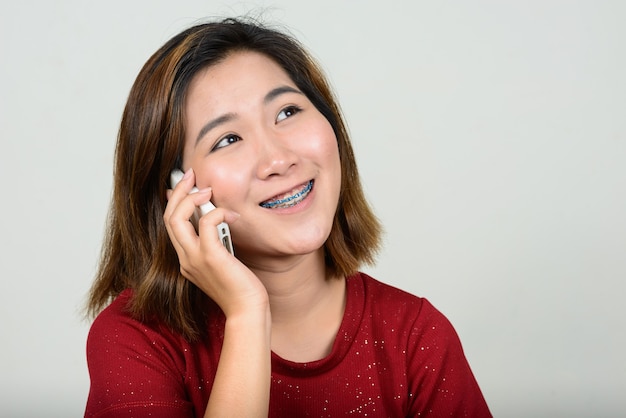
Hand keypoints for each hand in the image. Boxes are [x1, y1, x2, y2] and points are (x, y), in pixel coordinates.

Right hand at [164, 169, 267, 317]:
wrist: (247, 311)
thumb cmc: (241, 288)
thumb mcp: (223, 261)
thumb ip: (216, 243)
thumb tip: (217, 218)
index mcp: (186, 259)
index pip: (171, 225)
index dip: (174, 201)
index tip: (184, 185)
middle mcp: (185, 258)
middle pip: (169, 217)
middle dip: (178, 192)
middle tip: (192, 175)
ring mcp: (195, 259)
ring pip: (177, 219)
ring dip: (191, 198)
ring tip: (208, 190)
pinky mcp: (210, 257)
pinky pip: (206, 224)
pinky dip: (218, 213)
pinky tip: (232, 215)